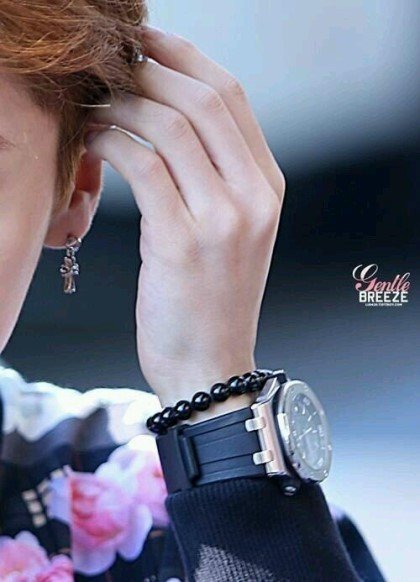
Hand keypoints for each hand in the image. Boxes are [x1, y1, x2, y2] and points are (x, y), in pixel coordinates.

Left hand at [84, 26, 285, 416]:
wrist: (210, 365)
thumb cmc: (211, 300)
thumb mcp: (232, 233)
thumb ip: (216, 177)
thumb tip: (169, 119)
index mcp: (268, 189)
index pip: (233, 99)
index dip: (187, 60)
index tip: (150, 45)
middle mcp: (254, 197)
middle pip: (204, 101)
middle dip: (152, 69)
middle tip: (114, 64)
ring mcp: (223, 219)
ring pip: (170, 126)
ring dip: (124, 103)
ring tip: (96, 104)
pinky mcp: (181, 241)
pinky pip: (142, 165)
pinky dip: (111, 141)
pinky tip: (94, 139)